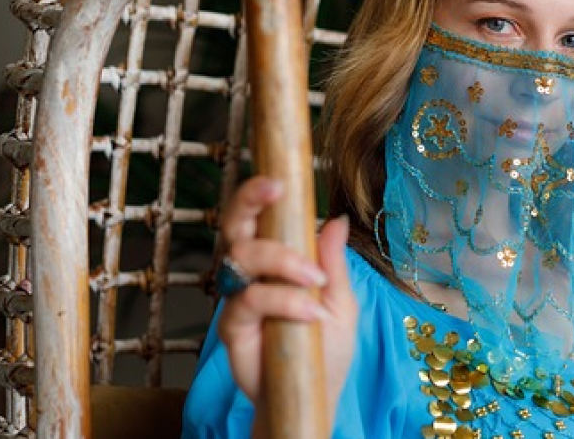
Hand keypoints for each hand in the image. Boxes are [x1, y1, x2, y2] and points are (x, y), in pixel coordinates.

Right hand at [216, 176, 358, 406]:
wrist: (315, 393)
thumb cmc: (326, 348)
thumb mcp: (341, 301)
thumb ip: (333, 263)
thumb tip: (336, 219)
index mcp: (276, 260)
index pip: (260, 218)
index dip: (260, 194)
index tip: (279, 179)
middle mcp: (252, 273)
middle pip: (237, 226)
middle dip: (249, 201)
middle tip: (274, 189)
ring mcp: (239, 297)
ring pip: (243, 257)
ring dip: (281, 260)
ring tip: (314, 280)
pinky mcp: (233, 326)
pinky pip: (251, 300)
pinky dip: (283, 301)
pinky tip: (310, 314)